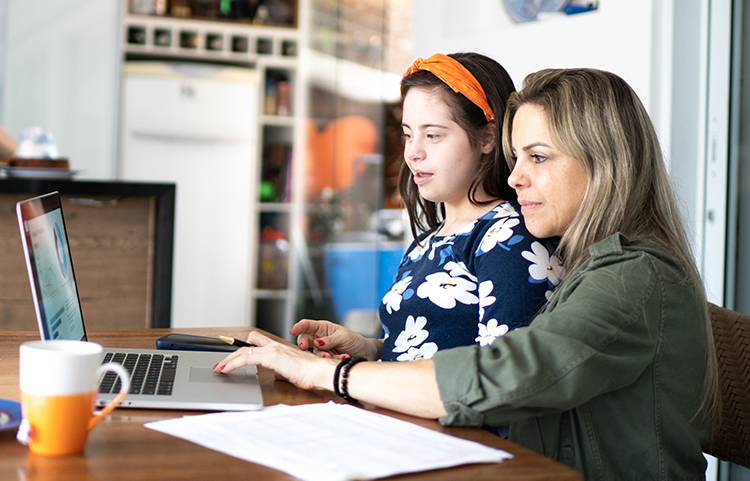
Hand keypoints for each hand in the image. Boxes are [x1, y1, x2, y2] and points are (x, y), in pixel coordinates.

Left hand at [213, 331, 336, 390]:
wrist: (320, 371)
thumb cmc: (311, 374)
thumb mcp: (292, 371)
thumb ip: (283, 370)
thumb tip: (277, 374)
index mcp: (280, 349)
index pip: (257, 344)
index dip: (244, 350)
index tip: (233, 359)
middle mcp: (275, 346)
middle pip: (248, 342)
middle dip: (233, 353)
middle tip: (223, 363)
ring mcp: (273, 349)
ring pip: (244, 350)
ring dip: (229, 359)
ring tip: (220, 367)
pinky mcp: (271, 356)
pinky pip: (246, 357)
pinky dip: (233, 363)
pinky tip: (226, 369)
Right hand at [291, 319, 381, 360]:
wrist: (364, 353)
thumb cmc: (354, 341)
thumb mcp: (343, 337)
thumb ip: (330, 340)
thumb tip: (317, 343)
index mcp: (323, 328)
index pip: (307, 325)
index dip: (299, 327)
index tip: (292, 331)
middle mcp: (319, 338)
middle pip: (305, 339)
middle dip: (303, 343)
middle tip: (304, 347)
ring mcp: (322, 350)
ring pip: (314, 353)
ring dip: (323, 355)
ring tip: (333, 356)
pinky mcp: (326, 360)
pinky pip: (324, 361)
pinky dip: (333, 360)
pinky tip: (343, 358)